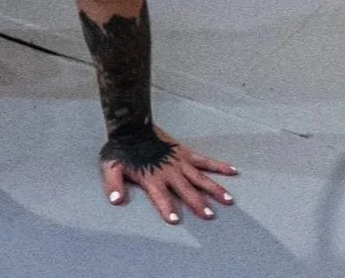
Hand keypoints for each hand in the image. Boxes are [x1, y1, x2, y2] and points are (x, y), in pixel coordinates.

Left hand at [101, 127, 236, 224]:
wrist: (130, 124)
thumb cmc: (122, 148)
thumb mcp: (111, 166)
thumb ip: (114, 184)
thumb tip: (116, 200)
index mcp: (153, 178)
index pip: (161, 196)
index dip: (167, 208)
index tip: (176, 220)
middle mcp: (169, 172)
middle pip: (186, 190)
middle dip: (197, 203)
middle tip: (209, 215)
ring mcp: (179, 163)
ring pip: (200, 177)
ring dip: (214, 189)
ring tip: (228, 200)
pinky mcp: (184, 153)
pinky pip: (204, 160)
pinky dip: (219, 165)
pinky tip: (233, 170)